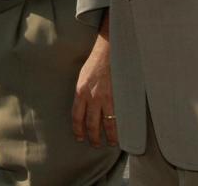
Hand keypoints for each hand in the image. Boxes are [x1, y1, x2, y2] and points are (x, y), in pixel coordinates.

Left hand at [71, 13, 117, 146]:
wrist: (108, 52)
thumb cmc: (95, 64)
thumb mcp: (82, 78)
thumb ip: (82, 93)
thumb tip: (83, 107)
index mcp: (80, 92)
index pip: (77, 116)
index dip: (78, 129)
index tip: (79, 137)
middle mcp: (92, 97)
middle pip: (91, 123)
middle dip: (92, 136)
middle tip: (94, 144)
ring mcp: (105, 98)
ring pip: (106, 122)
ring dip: (108, 135)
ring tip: (110, 142)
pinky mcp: (117, 96)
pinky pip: (117, 115)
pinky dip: (119, 125)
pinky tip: (120, 131)